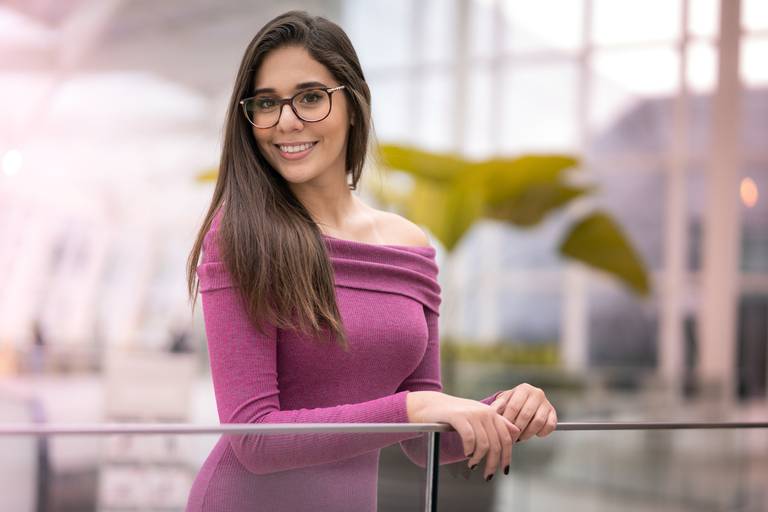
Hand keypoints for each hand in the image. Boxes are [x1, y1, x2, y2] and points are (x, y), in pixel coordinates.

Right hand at [406, 391, 520, 479]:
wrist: (430, 404)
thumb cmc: (453, 412)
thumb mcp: (477, 415)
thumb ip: (496, 422)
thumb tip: (515, 432)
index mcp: (491, 413)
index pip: (507, 438)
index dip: (507, 456)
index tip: (504, 469)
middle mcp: (485, 412)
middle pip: (496, 444)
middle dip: (493, 463)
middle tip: (487, 475)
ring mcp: (472, 414)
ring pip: (484, 444)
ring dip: (479, 459)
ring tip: (473, 464)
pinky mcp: (458, 417)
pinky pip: (470, 438)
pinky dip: (469, 449)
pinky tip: (466, 453)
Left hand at [490, 383, 556, 442]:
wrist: (524, 401)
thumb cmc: (512, 403)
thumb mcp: (503, 402)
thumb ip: (497, 407)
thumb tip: (491, 414)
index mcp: (523, 389)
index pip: (514, 407)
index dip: (507, 421)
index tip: (502, 430)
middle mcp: (537, 393)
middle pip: (526, 415)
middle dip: (517, 429)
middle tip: (511, 438)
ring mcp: (546, 403)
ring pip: (538, 422)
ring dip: (528, 433)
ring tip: (521, 437)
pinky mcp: (553, 413)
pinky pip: (550, 426)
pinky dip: (542, 433)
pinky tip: (534, 434)